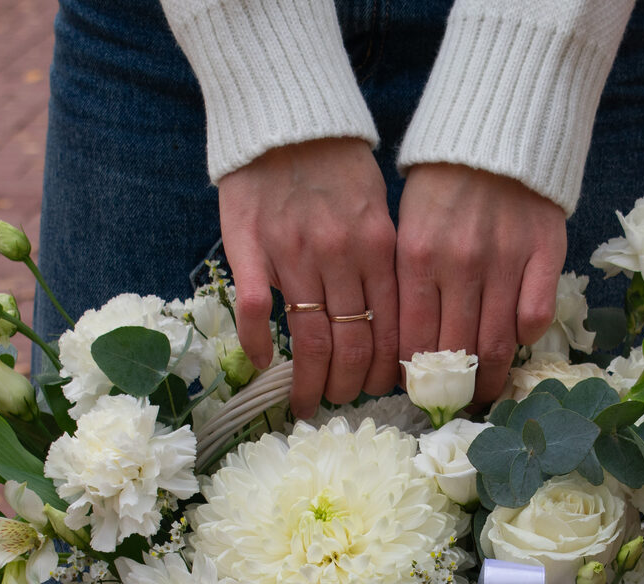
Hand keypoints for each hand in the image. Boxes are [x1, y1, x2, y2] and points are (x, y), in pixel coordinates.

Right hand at [218, 138, 399, 417]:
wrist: (286, 119)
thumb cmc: (337, 167)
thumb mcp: (378, 209)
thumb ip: (385, 264)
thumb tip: (393, 324)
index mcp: (377, 248)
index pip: (390, 328)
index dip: (384, 370)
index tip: (377, 392)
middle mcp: (339, 255)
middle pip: (351, 343)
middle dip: (349, 386)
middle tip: (342, 404)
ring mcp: (293, 254)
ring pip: (309, 338)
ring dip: (310, 381)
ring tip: (308, 403)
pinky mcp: (250, 247)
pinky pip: (257, 309)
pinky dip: (259, 344)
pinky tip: (262, 365)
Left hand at [396, 163, 566, 403]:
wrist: (494, 134)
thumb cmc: (441, 185)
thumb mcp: (407, 228)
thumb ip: (407, 284)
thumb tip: (408, 349)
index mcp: (417, 258)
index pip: (413, 339)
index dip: (415, 376)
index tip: (418, 393)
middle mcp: (460, 264)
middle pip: (455, 349)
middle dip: (452, 387)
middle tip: (453, 405)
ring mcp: (506, 260)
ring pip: (497, 341)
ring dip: (490, 376)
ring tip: (485, 394)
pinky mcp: (545, 252)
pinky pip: (536, 315)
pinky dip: (525, 336)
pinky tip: (516, 341)